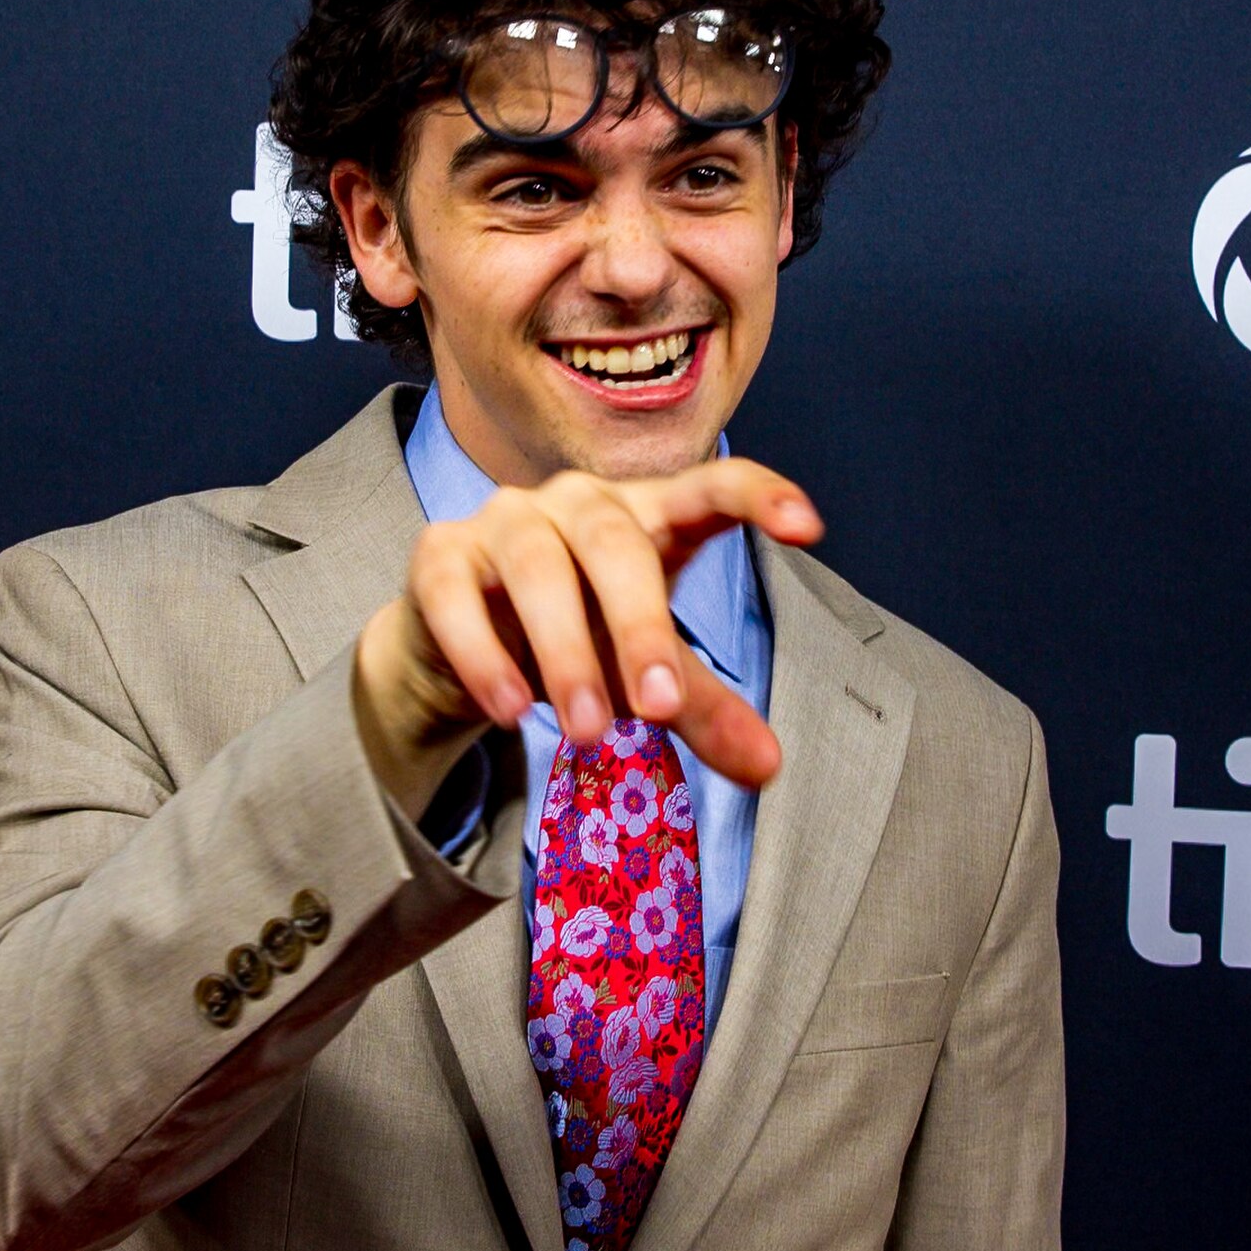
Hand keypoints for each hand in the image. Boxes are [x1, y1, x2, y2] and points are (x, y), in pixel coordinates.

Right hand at [353, 460, 823, 819]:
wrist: (457, 645)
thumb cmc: (574, 637)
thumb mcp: (642, 672)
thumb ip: (699, 708)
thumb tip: (768, 767)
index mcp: (648, 515)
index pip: (713, 483)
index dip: (760, 496)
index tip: (809, 527)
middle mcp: (580, 502)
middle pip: (617, 543)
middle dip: (641, 628)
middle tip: (658, 710)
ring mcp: (505, 520)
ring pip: (537, 565)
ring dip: (565, 652)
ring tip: (585, 732)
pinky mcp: (440, 553)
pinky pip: (457, 595)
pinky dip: (484, 654)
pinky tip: (509, 710)